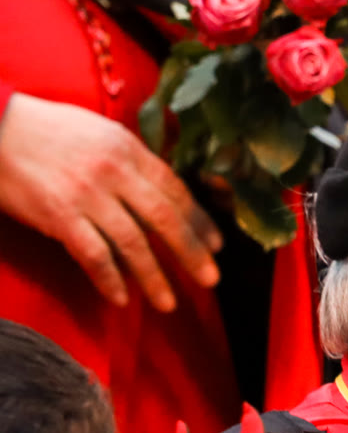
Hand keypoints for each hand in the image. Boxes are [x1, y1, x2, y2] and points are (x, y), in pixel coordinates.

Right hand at [0, 92, 220, 311]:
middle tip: (210, 279)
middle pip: (166, 218)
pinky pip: (93, 255)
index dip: (199, 220)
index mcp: (127, 149)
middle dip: (192, 252)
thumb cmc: (46, 129)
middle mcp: (114, 172)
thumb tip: (161, 190)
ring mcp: (87, 195)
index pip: (175, 190)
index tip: (217, 244)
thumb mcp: (99, 132)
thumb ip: (131, 160)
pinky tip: (121, 299)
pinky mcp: (59, 215)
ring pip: (134, 243)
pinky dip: (109, 280)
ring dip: (154, 277)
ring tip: (168, 303)